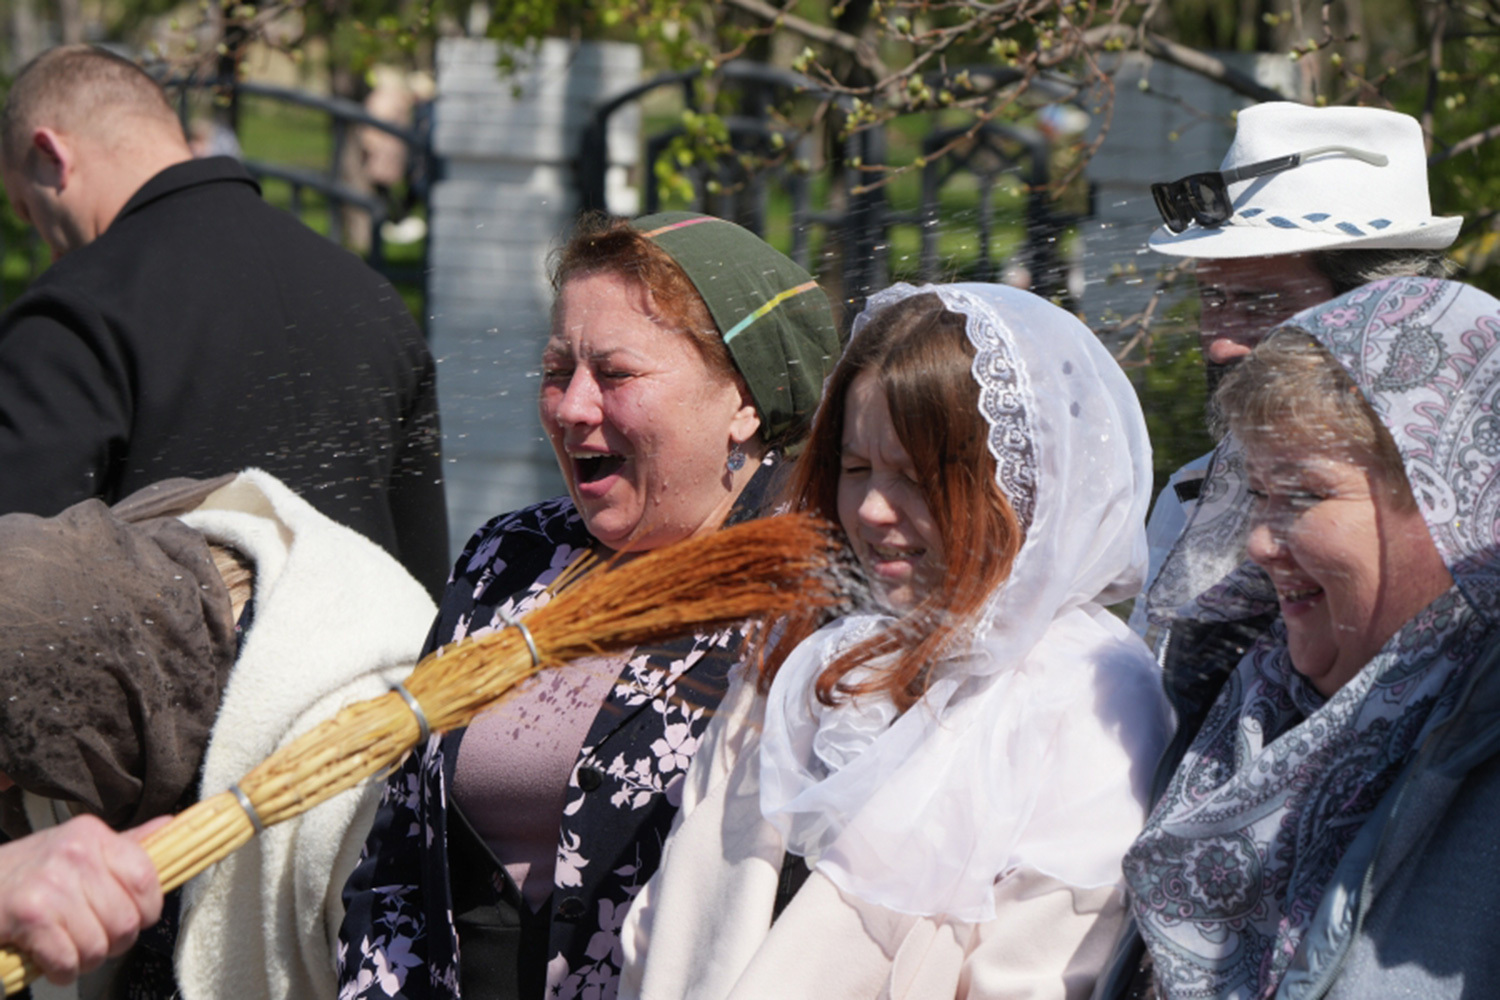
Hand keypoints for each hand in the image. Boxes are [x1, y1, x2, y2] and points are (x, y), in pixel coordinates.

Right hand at [0, 814, 164, 983]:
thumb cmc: (26, 873)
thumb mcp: (75, 848)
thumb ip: (123, 844)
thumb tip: (167, 826)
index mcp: (93, 836)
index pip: (146, 878)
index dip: (147, 909)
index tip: (135, 917)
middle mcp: (75, 854)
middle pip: (127, 919)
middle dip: (114, 942)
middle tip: (95, 939)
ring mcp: (51, 884)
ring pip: (99, 944)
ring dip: (86, 959)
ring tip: (70, 948)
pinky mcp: (30, 915)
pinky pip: (68, 959)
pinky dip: (62, 971)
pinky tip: (51, 961)